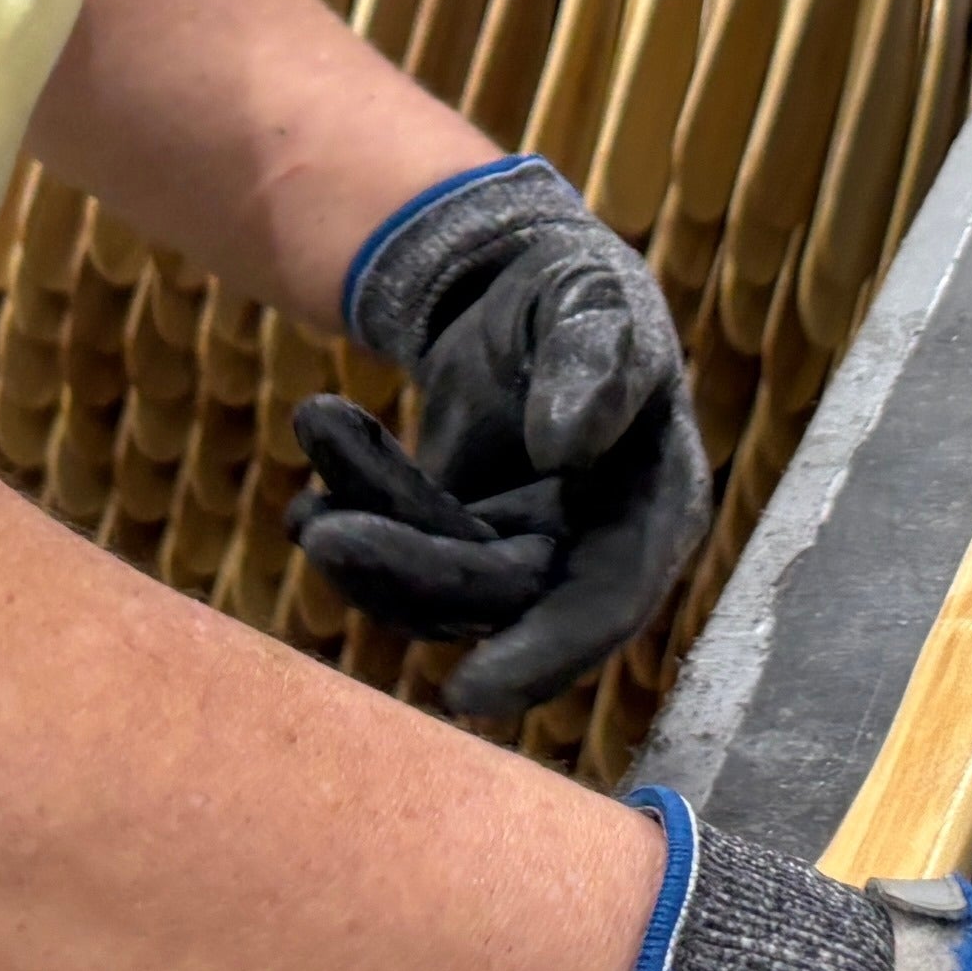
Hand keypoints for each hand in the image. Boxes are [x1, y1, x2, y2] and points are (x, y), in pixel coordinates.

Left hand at [301, 157, 709, 717]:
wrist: (515, 277)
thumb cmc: (574, 289)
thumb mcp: (594, 302)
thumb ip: (594, 364)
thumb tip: (567, 448)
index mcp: (655, 505)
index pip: (605, 603)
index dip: (544, 654)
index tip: (464, 692)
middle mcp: (593, 547)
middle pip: (498, 598)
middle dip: (407, 569)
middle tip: (321, 532)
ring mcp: (521, 548)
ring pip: (434, 582)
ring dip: (365, 527)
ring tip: (320, 422)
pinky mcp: (458, 537)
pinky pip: (398, 546)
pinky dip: (351, 505)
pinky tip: (315, 455)